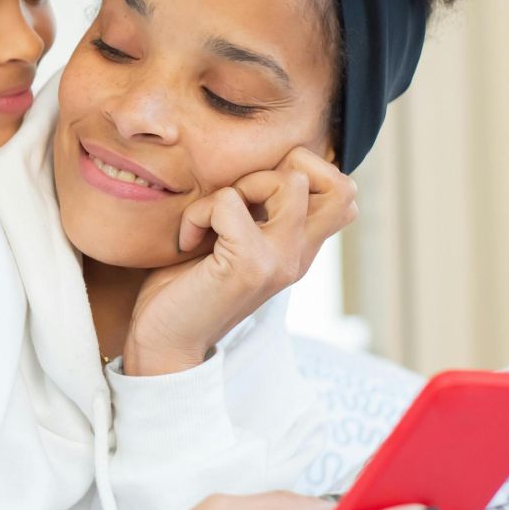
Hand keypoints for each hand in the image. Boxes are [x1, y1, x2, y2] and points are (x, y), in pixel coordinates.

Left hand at [123, 148, 355, 375]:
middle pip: (341, 183)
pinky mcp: (251, 265)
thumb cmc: (186, 289)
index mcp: (299, 249)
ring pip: (290, 181)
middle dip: (283, 169)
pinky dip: (197, 213)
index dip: (303, 173)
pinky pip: (228, 201)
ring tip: (211, 222)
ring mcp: (281, 261)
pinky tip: (188, 242)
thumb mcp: (232, 242)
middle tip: (238, 201)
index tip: (252, 198)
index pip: (344, 192)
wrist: (164, 344)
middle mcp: (300, 255)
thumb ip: (256, 213)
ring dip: (238, 187)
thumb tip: (261, 165)